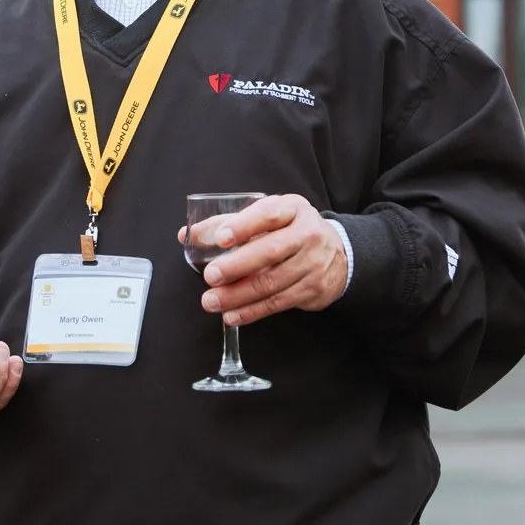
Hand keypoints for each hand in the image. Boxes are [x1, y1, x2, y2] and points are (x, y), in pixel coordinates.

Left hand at [178, 195, 347, 325]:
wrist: (337, 254)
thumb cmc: (290, 230)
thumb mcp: (268, 217)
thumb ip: (230, 223)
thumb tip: (187, 235)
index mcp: (293, 209)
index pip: (268, 214)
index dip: (243, 226)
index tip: (220, 238)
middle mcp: (307, 234)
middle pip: (271, 251)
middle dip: (237, 266)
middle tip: (210, 276)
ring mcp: (313, 263)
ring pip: (272, 283)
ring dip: (238, 295)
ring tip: (212, 301)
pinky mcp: (312, 289)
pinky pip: (278, 303)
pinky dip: (252, 311)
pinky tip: (232, 315)